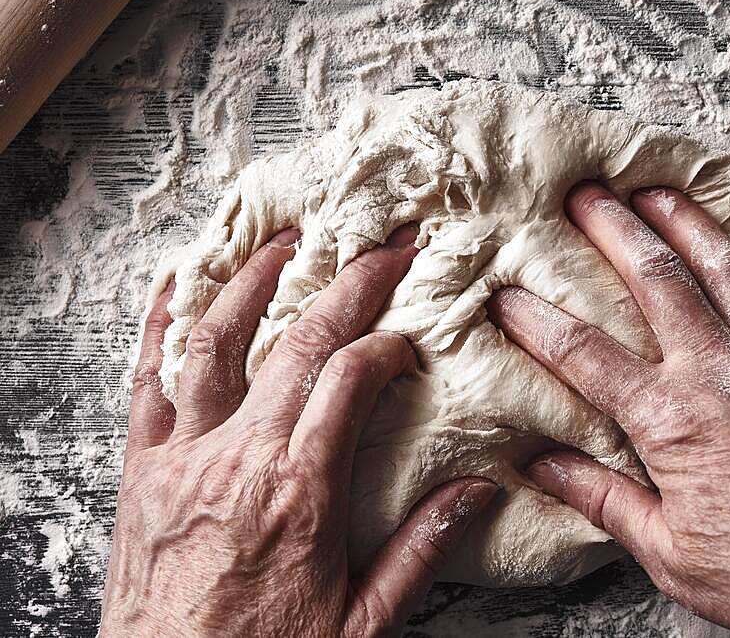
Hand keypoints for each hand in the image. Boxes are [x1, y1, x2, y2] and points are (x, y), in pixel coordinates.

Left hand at [102, 226, 497, 636]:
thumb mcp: (362, 623)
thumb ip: (420, 549)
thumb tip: (478, 491)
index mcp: (301, 493)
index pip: (351, 380)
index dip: (385, 345)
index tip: (405, 338)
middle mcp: (239, 460)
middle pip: (297, 344)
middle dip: (347, 285)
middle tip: (381, 248)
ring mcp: (182, 458)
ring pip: (214, 342)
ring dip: (252, 280)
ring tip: (286, 240)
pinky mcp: (140, 470)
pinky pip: (145, 382)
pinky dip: (160, 326)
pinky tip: (178, 285)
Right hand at [487, 183, 729, 637]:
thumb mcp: (669, 552)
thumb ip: (602, 499)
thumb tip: (543, 466)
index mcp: (672, 419)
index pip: (585, 354)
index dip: (537, 321)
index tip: (507, 297)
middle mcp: (723, 373)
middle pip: (658, 282)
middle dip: (615, 231)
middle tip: (588, 196)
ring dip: (693, 226)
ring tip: (663, 192)